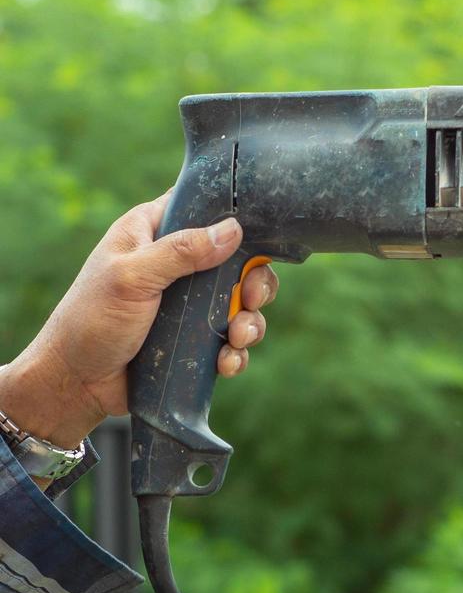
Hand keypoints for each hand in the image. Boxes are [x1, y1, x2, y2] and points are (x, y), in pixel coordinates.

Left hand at [0, 190, 278, 450]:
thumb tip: (234, 230)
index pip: (204, 206)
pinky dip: (237, 351)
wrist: (74, 386)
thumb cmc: (89, 322)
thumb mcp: (131, 278)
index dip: (236, 217)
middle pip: (240, 258)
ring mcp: (189, 301)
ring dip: (250, 322)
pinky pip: (232, 337)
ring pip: (244, 301)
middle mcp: (176, 262)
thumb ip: (180, 251)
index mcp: (154, 231)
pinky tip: (227, 362)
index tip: (258, 240)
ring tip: (238, 339)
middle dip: (256, 281)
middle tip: (252, 298)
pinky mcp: (195, 336)